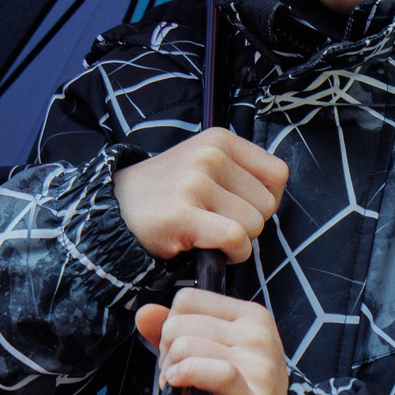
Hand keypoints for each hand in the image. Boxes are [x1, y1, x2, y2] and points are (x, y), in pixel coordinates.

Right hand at [112, 129, 288, 262]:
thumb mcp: (204, 164)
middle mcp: (210, 155)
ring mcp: (195, 183)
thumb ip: (241, 172)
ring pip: (253, 225)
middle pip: (267, 205)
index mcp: (220, 140)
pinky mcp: (184, 214)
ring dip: (237, 241)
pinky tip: (209, 249)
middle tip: (216, 222)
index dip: (266, 199)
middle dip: (248, 223)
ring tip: (207, 233)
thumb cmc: (168, 193)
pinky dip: (231, 254)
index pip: (278, 175)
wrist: (116, 209)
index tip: (240, 207)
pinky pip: (235, 239)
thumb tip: (275, 197)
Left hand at [136, 289, 288, 394]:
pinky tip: (182, 388)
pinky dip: (185, 375)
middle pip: (180, 323)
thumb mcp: (212, 352)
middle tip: (177, 376)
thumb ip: (178, 328)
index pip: (187, 299)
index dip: (170, 324)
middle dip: (167, 352)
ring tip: (183, 388)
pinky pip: (208, 370)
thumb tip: (145, 312)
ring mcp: (258, 362)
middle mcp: (257, 333)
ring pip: (185, 345)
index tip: (176, 352)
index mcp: (250, 315)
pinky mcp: (253, 394)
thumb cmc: (239, 393)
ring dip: (172, 371)